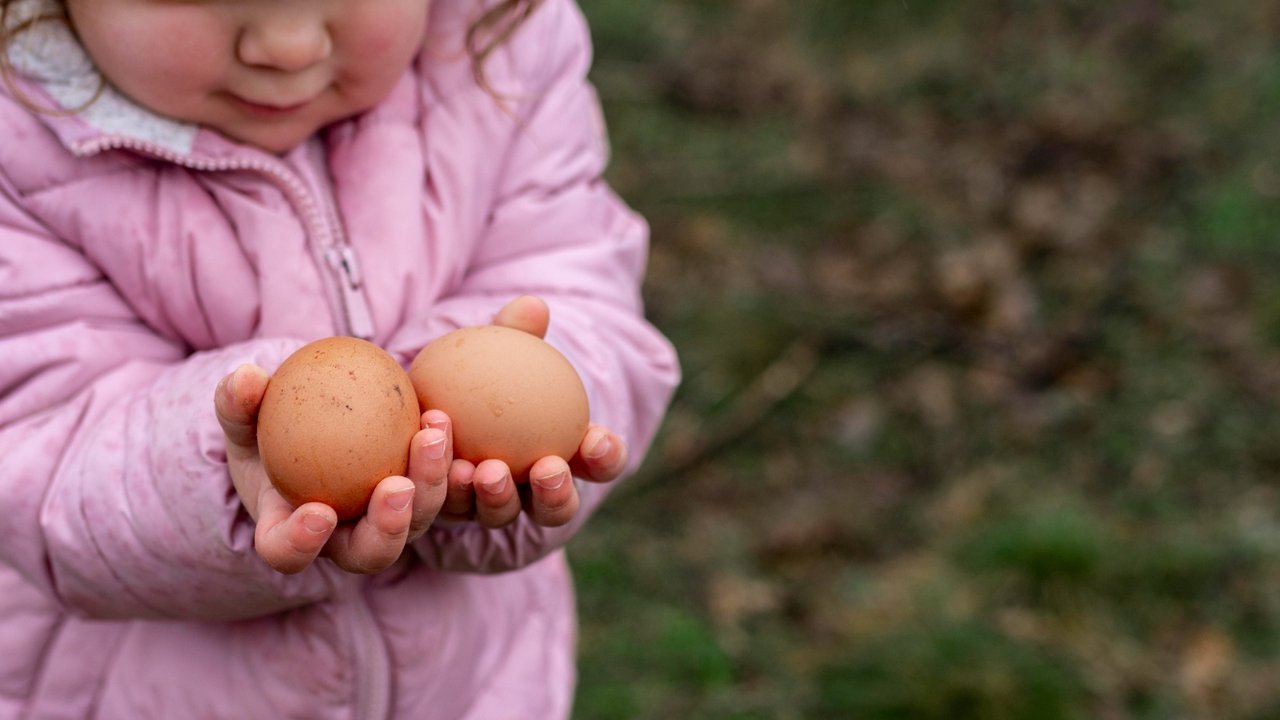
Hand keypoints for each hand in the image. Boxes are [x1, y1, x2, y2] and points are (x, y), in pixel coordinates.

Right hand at [214, 364, 449, 574]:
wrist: (306, 428)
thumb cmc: (263, 428)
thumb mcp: (243, 414)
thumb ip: (238, 402)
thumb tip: (245, 377)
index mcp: (288, 532)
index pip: (288, 553)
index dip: (302, 543)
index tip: (319, 512)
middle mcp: (342, 539)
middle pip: (370, 553)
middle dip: (388, 527)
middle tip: (398, 487)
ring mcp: (384, 522)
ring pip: (415, 521)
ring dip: (430, 484)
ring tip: (431, 436)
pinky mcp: (415, 497)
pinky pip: (436, 485)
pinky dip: (443, 457)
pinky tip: (439, 417)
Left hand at [434, 295, 628, 527]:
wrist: (431, 392)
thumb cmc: (486, 367)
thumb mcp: (500, 347)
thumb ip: (517, 332)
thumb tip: (532, 305)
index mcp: (568, 455)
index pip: (601, 463)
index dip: (606, 457)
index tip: (597, 438)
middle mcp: (533, 491)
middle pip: (557, 508)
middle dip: (557, 495)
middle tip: (546, 467)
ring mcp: (491, 505)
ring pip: (501, 513)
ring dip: (497, 497)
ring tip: (484, 471)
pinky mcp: (448, 509)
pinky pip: (448, 503)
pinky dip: (445, 483)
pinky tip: (438, 461)